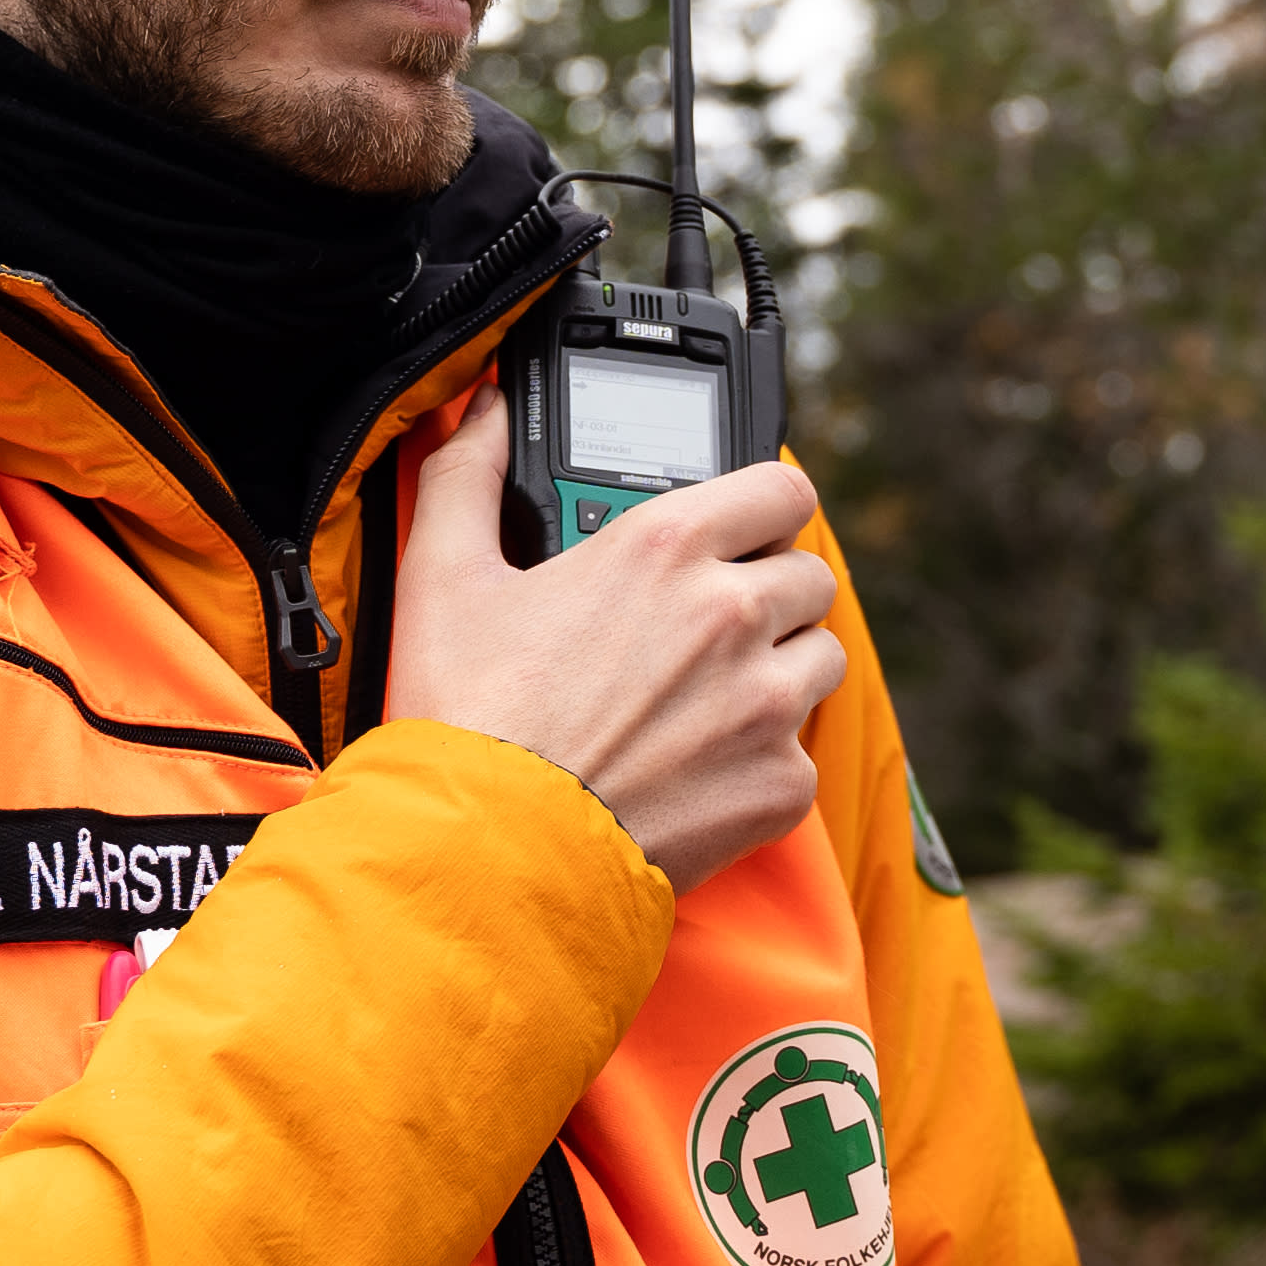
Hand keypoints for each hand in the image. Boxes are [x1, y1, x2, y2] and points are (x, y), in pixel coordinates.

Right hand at [383, 385, 846, 891]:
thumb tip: (480, 410)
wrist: (490, 856)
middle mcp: (732, 615)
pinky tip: (696, 770)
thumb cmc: (466, 719)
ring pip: (820, 660)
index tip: (743, 529)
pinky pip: (801, 754)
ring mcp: (766, 704)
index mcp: (664, 547)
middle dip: (768, 592)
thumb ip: (466, 474)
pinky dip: (762, 761)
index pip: (781, 487)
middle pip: (807, 574)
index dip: (764, 505)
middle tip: (708, 627)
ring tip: (708, 699)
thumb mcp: (444, 578)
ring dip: (780, 670)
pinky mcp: (781, 784)